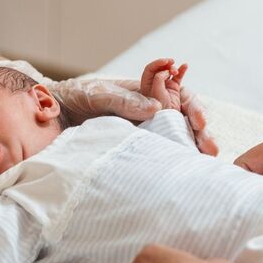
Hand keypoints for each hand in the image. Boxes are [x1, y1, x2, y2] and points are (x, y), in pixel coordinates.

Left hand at [0, 60, 217, 155]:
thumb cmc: (76, 96)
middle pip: (184, 120)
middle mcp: (150, 112)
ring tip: (205, 160)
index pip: (180, 96)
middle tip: (210, 147)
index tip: (197, 119)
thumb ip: (125, 100)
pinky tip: (181, 169)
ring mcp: (143, 132)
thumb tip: (156, 109)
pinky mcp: (133, 149)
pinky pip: (156, 154)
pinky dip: (171, 160)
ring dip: (191, 148)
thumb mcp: (100, 94)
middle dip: (201, 132)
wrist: (51, 114)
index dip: (192, 106)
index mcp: (147, 92)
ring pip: (174, 139)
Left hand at [139, 58, 186, 110]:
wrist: (168, 117)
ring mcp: (165, 85)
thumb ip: (158, 79)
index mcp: (147, 83)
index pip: (150, 69)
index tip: (165, 61)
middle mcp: (155, 83)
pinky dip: (181, 71)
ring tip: (176, 71)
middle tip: (171, 62)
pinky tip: (185, 65)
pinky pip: (178, 77)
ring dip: (173, 68)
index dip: (157, 63)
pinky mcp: (174, 88)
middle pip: (159, 68)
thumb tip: (164, 71)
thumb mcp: (156, 92)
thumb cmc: (159, 106)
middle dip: (165, 64)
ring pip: (168, 71)